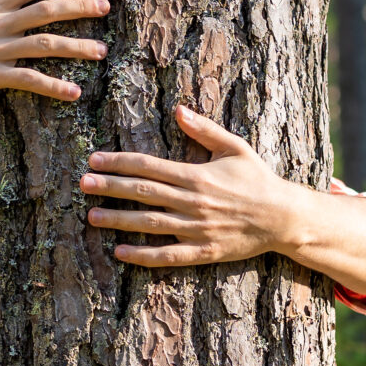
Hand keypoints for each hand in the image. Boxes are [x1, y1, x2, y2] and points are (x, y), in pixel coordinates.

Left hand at [82, 106, 302, 267]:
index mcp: (196, 175)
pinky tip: (120, 253)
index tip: (95, 160)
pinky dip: (143, 255)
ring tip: (92, 216)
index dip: (119, 162)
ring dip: (119, 220)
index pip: (148, 166)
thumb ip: (205, 130)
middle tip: (82, 183)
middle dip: (110, 187)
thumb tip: (178, 110)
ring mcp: (196, 229)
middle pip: (143, 192)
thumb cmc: (258, 179)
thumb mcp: (235, 147)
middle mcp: (193, 202)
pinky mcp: (203, 251)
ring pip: (150, 223)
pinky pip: (168, 255)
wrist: (283, 217)